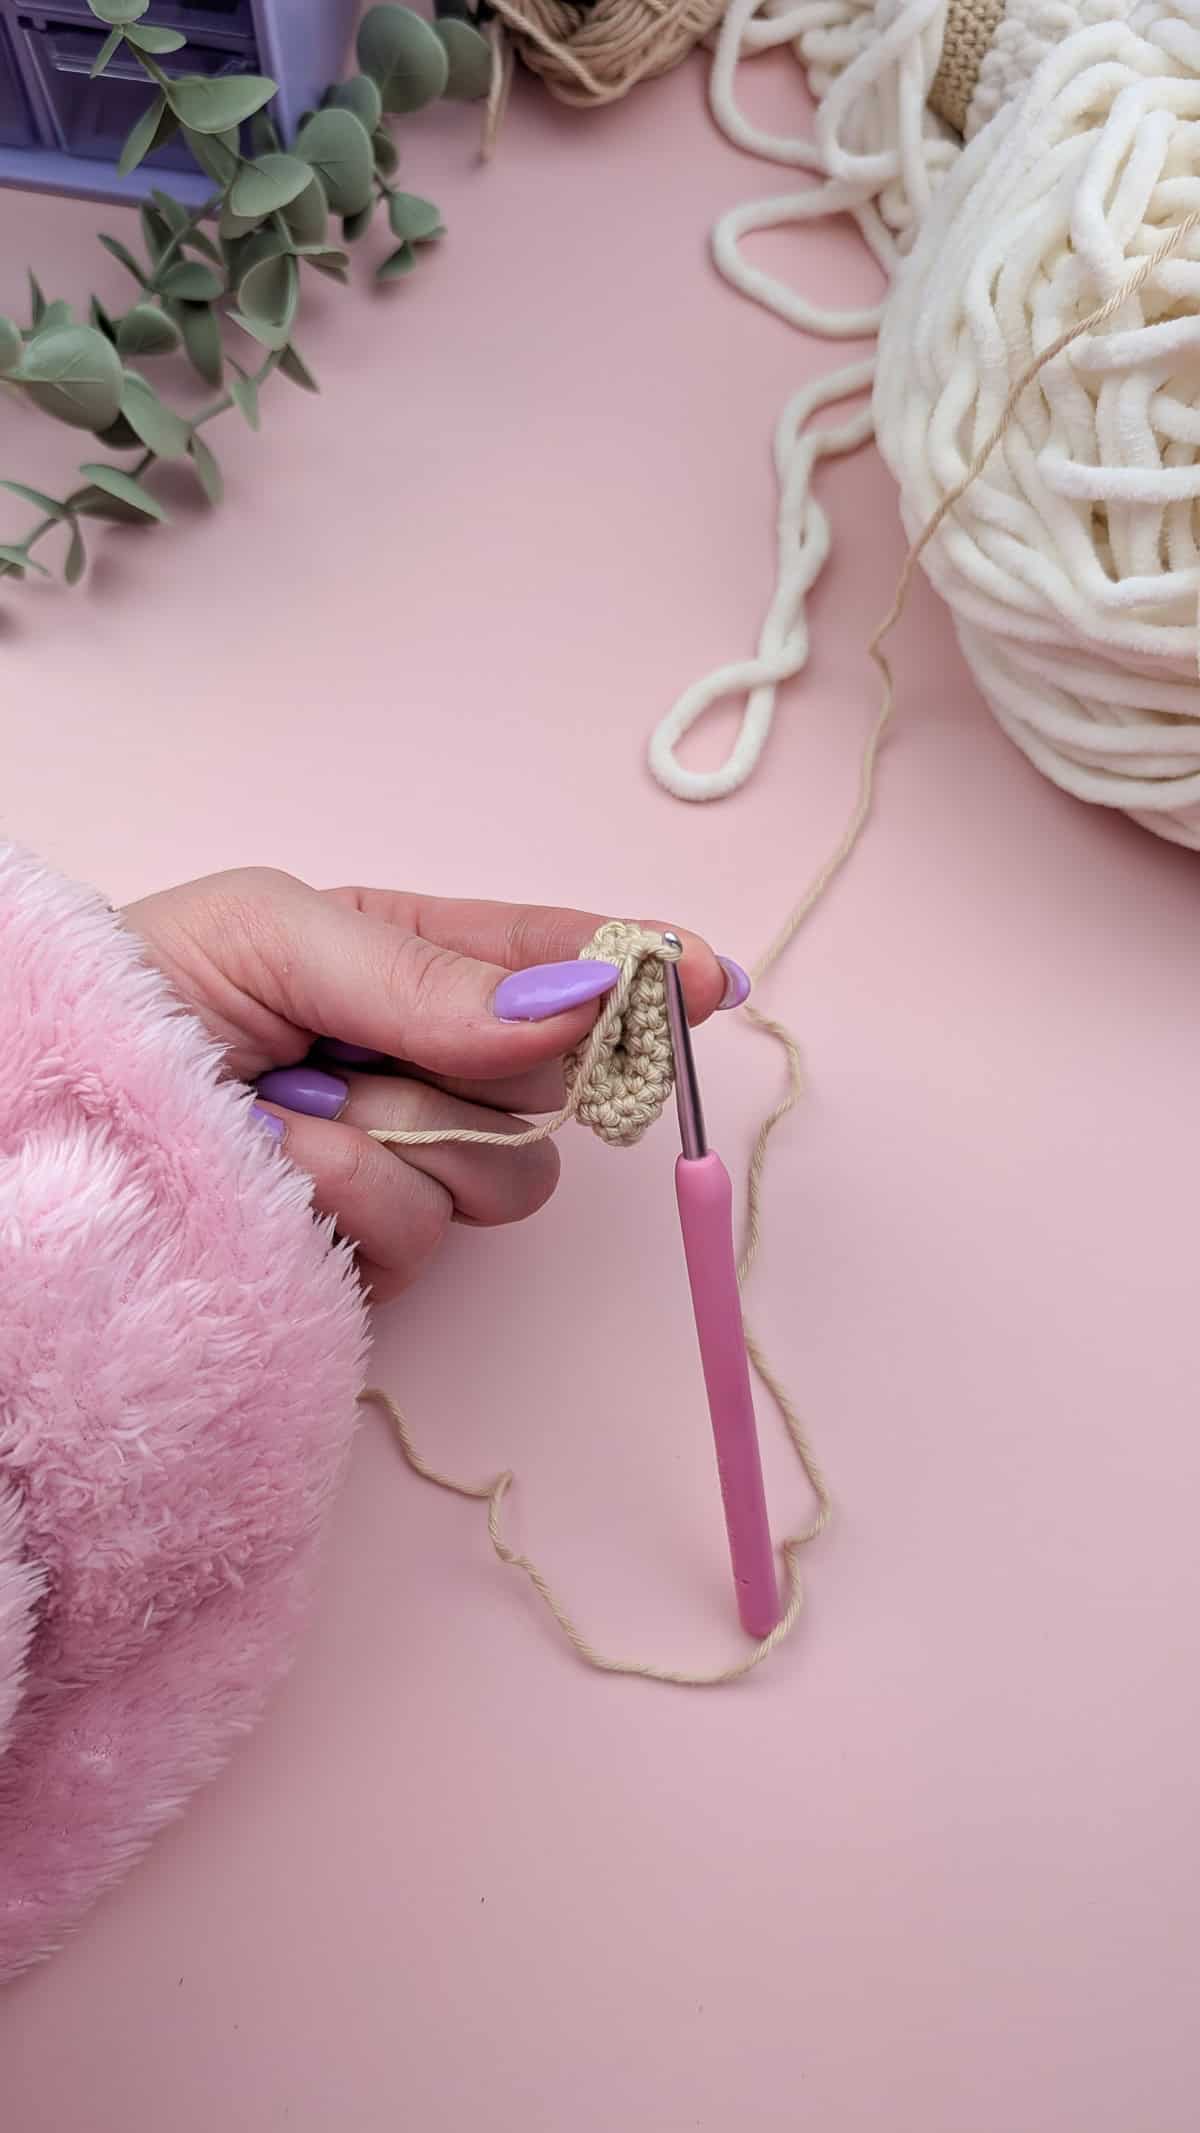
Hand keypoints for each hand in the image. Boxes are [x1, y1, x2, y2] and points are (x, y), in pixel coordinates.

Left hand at [122, 870, 747, 1299]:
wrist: (46, 1123)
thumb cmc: (142, 998)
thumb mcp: (272, 936)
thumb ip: (423, 970)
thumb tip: (570, 1004)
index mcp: (411, 963)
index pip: (553, 963)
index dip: (639, 970)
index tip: (705, 978)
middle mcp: (428, 1067)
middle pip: (558, 1075)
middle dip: (486, 1060)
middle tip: (371, 1050)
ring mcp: (410, 1166)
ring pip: (509, 1169)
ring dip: (396, 1133)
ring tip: (286, 1111)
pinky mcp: (378, 1255)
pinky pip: (427, 1231)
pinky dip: (347, 1196)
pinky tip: (275, 1175)